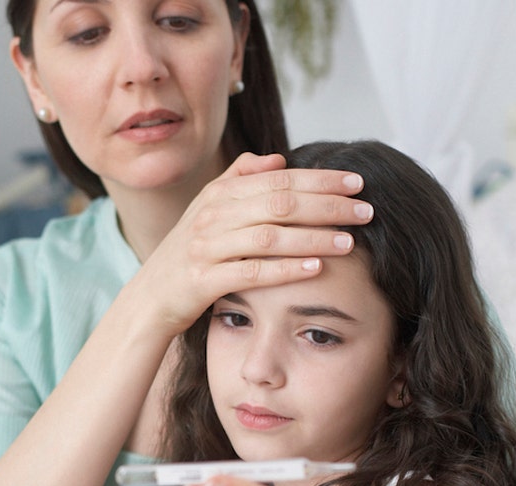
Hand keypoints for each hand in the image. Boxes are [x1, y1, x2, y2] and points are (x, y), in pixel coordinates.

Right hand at [133, 152, 373, 334]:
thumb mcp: (207, 210)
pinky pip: (251, 272)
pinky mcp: (203, 280)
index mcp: (220, 195)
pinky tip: (315, 268)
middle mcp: (212, 216)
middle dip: (328, 205)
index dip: (321, 179)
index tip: (357, 182)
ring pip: (269, 236)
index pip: (280, 179)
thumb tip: (279, 158)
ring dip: (313, 237)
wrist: (149, 297)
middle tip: (366, 211)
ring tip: (350, 241)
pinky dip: (285, 269)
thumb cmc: (188, 254)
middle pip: (280, 203)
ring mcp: (206, 248)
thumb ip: (240, 180)